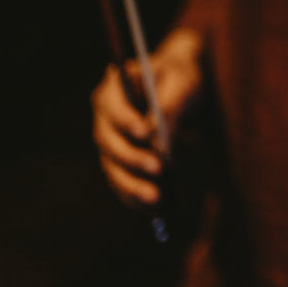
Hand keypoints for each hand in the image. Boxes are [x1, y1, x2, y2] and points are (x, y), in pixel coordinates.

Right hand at [91, 28, 204, 207]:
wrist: (182, 85)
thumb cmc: (181, 76)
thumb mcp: (182, 82)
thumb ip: (170, 104)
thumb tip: (158, 140)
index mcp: (113, 90)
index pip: (112, 107)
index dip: (125, 120)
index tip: (145, 132)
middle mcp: (105, 118)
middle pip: (108, 142)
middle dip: (132, 158)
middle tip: (158, 168)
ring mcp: (111, 141)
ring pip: (112, 168)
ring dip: (131, 185)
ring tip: (157, 199)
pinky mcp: (122, 161)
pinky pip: (122, 182)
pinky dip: (134, 196)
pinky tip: (154, 209)